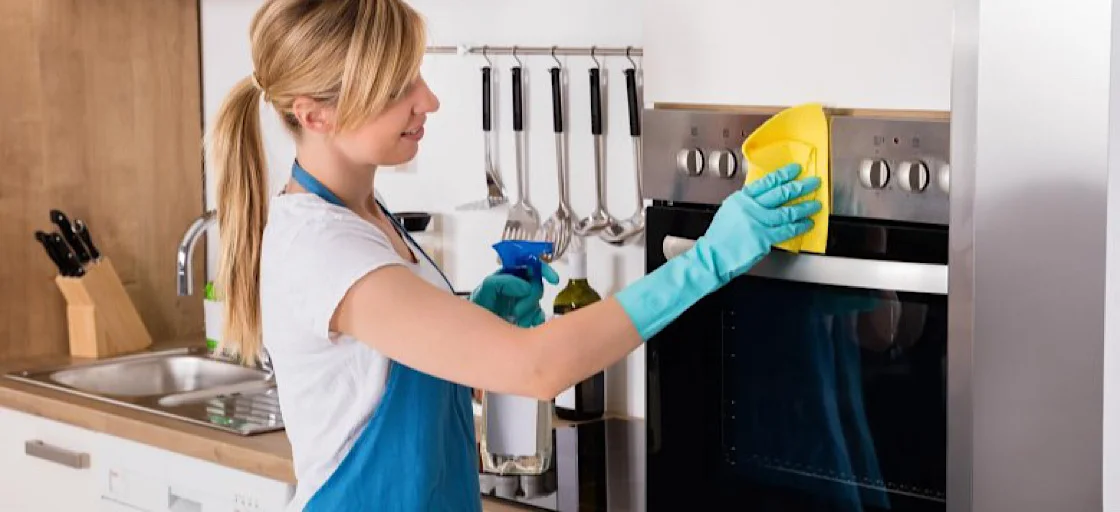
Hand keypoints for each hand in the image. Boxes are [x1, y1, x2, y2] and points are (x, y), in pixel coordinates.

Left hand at [469, 263, 559, 326]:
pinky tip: (524, 324)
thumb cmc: (479, 306)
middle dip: (530, 298)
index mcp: (510, 275)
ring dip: (528, 312)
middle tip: (517, 310)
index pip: (531, 265)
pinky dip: (534, 321)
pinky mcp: (528, 316)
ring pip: (538, 302)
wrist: (476, 329)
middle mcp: (519, 286)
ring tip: (513, 319)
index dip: (543, 269)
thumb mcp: (486, 289)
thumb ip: (504, 282)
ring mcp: (524, 301)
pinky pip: (540, 316)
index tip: (553, 279)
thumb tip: (526, 286)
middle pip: (537, 285)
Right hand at [614, 162, 820, 340]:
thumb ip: (746, 207)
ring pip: (787, 210)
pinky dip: (799, 226)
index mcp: (740, 200)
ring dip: (804, 207)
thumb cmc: (718, 240)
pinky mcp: (763, 237)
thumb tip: (765, 203)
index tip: (794, 170)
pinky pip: (786, 230)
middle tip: (812, 182)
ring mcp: (757, 222)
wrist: (711, 257)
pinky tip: (807, 223)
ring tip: (815, 204)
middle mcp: (749, 208)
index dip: (783, 175)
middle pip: (780, 193)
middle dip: (799, 187)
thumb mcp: (729, 214)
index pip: (765, 182)